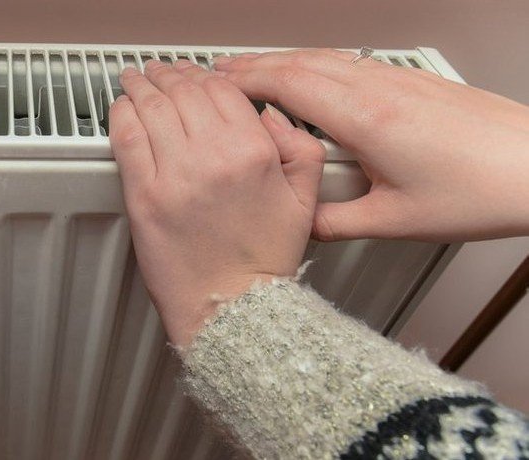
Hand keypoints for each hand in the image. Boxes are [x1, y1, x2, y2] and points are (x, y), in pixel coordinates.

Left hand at [109, 60, 324, 343]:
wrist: (233, 307)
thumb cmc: (261, 259)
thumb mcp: (304, 198)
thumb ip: (299, 146)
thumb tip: (268, 113)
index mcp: (254, 152)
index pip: (222, 90)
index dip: (201, 74)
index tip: (191, 74)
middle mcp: (214, 157)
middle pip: (183, 92)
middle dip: (168, 75)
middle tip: (158, 71)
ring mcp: (175, 175)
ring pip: (152, 107)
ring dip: (140, 85)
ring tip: (134, 79)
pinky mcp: (144, 196)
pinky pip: (127, 138)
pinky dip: (121, 114)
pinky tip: (121, 107)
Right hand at [214, 49, 528, 241]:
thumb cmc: (482, 191)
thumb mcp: (395, 222)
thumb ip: (333, 223)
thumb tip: (297, 225)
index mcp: (368, 120)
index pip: (288, 84)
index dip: (244, 82)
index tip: (213, 86)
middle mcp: (380, 90)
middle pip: (300, 62)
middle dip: (253, 66)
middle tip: (217, 76)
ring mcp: (399, 81)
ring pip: (325, 59)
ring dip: (283, 63)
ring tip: (255, 76)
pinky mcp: (415, 84)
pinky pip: (350, 64)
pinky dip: (316, 67)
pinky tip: (313, 82)